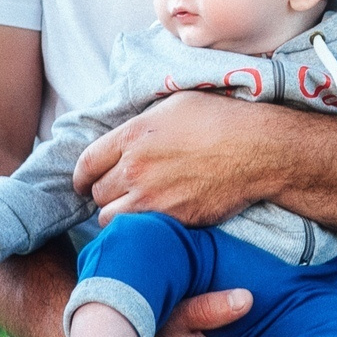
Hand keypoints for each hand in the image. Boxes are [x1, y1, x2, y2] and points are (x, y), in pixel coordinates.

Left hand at [74, 93, 279, 225]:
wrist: (256, 149)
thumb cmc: (220, 119)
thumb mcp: (173, 105)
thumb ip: (140, 123)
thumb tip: (126, 136)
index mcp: (132, 135)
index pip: (86, 163)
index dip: (81, 177)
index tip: (84, 182)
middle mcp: (135, 168)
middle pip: (97, 193)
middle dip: (102, 194)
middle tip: (115, 193)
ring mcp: (152, 197)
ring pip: (111, 218)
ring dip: (117, 215)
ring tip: (131, 209)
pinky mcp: (172, 219)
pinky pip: (140, 231)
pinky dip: (141, 229)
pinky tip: (152, 219)